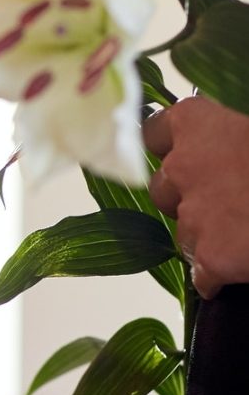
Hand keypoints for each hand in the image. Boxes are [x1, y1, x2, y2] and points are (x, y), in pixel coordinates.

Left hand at [144, 95, 248, 299]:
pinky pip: (203, 274)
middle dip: (189, 196)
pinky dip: (219, 274)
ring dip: (207, 234)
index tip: (189, 153)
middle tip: (230, 198)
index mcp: (197, 121)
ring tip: (245, 230)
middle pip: (164, 188)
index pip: (155, 133)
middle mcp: (183, 167)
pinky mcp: (212, 258)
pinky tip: (244, 266)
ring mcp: (194, 216)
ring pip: (184, 232)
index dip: (173, 146)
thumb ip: (236, 125)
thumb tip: (233, 138)